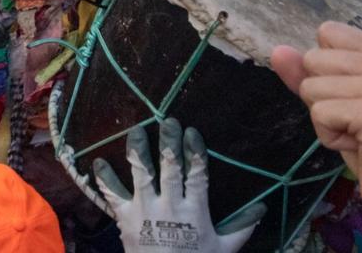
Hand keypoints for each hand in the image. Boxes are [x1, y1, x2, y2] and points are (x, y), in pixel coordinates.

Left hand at [93, 118, 263, 252]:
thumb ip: (242, 228)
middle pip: (169, 166)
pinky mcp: (125, 219)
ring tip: (137, 130)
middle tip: (168, 121)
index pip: (197, 173)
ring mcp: (144, 210)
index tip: (192, 132)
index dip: (195, 151)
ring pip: (141, 173)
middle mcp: (169, 205)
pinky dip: (105, 179)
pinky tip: (98, 162)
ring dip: (138, 150)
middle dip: (168, 142)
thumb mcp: (223, 249)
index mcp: (194, 210)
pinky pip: (112, 195)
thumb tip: (263, 208)